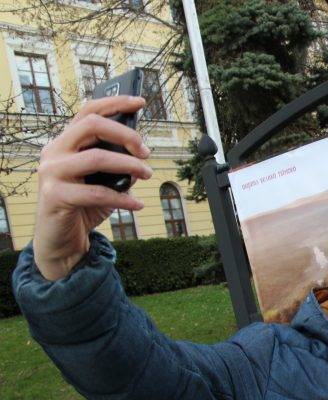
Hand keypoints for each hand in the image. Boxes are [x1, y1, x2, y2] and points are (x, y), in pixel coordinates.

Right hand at [32, 96, 152, 280]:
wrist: (61, 241)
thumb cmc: (83, 207)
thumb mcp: (103, 181)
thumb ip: (116, 163)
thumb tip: (141, 151)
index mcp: (65, 143)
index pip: (88, 111)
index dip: (115, 102)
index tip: (140, 102)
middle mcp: (54, 152)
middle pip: (92, 125)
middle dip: (126, 134)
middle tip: (147, 152)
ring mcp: (51, 173)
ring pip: (97, 157)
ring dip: (130, 165)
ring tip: (147, 174)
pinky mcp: (54, 196)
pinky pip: (97, 193)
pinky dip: (123, 199)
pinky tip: (137, 204)